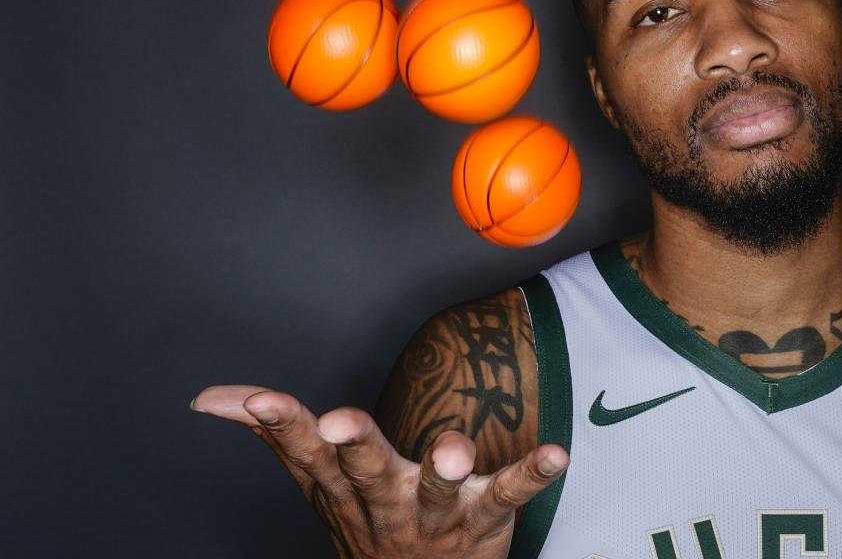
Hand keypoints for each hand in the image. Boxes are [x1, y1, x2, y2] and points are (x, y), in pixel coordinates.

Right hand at [191, 384, 568, 557]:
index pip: (306, 452)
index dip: (282, 424)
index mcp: (344, 487)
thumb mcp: (317, 483)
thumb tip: (210, 398)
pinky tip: (555, 454)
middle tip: (341, 422)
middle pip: (365, 469)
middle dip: (354, 446)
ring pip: (434, 489)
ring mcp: (435, 513)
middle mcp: (384, 500)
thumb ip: (275, 435)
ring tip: (450, 453)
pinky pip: (510, 494)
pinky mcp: (485, 516)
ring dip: (442, 467)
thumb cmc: (369, 520)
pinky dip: (532, 475)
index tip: (258, 398)